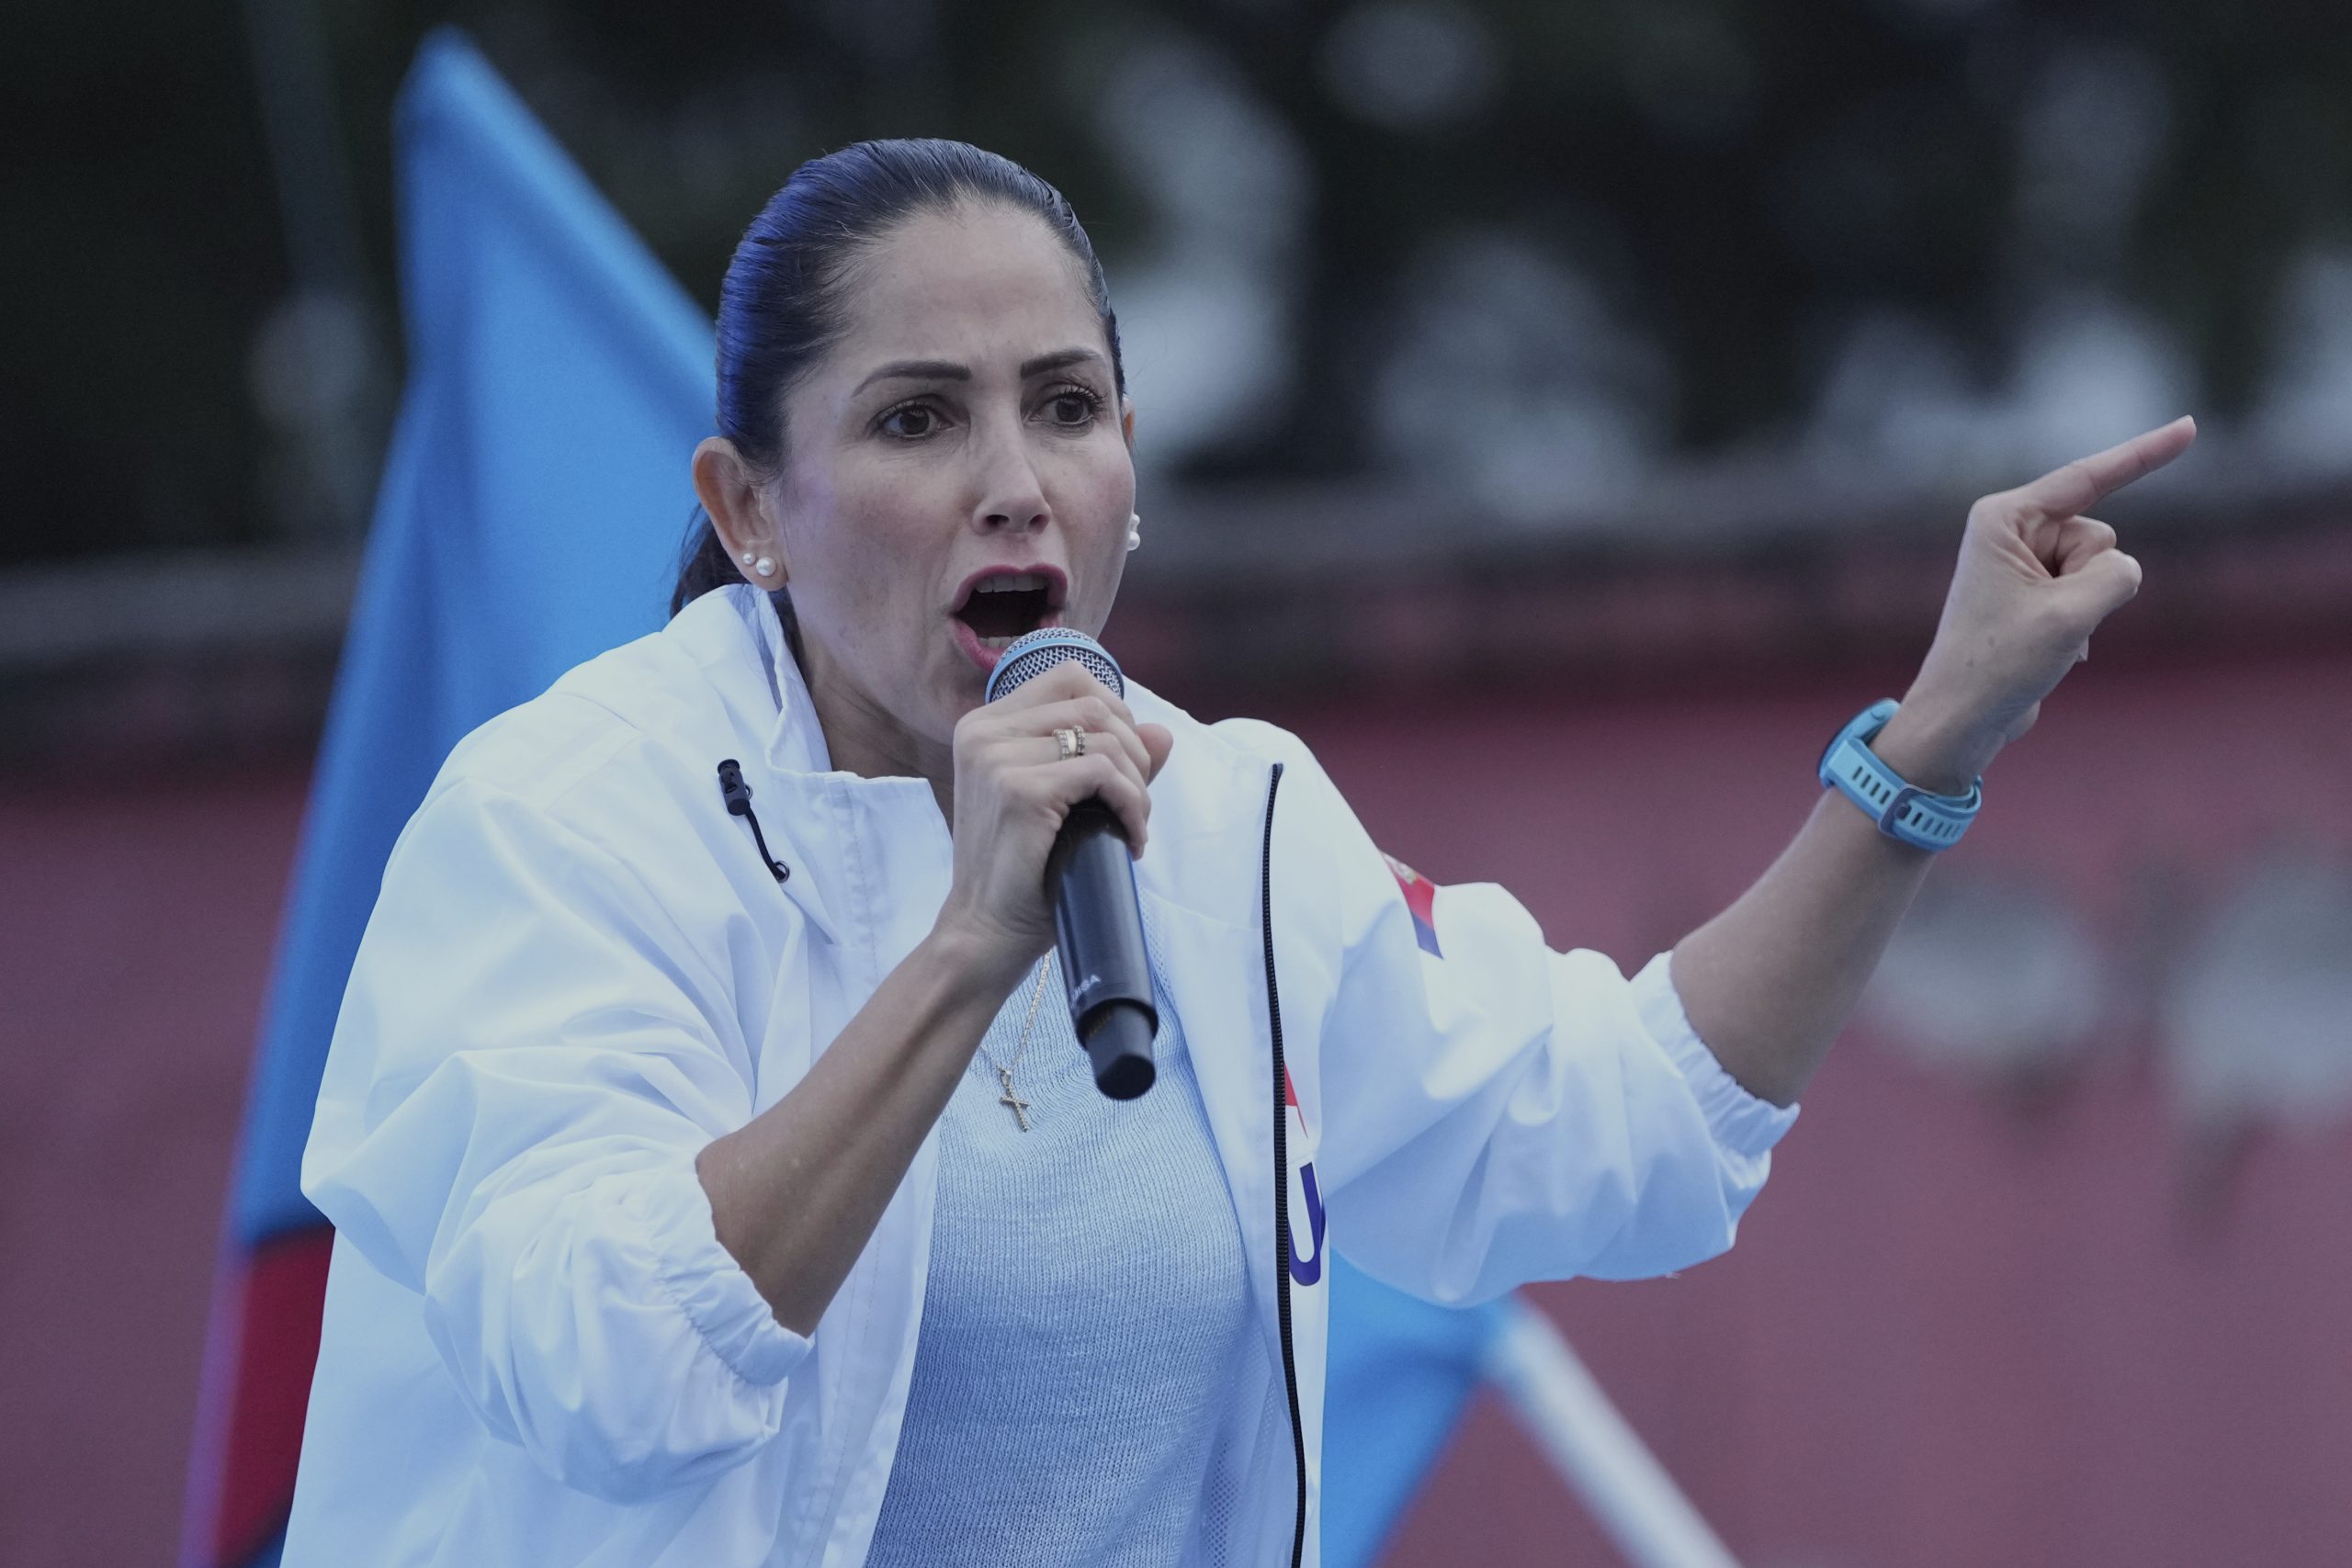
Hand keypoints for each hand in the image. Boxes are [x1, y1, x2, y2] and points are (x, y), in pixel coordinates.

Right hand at [932, 662, 1175, 981]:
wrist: (986, 932)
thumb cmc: (1023, 872)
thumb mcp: (1062, 803)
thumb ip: (1107, 761)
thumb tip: (1162, 732)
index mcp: (983, 726)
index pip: (1068, 678)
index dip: (1114, 711)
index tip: (1125, 764)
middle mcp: (983, 732)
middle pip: (1093, 704)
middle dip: (1134, 752)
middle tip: (1135, 803)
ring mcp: (997, 758)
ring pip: (1105, 738)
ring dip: (1138, 784)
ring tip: (1133, 825)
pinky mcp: (1019, 790)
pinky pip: (1105, 774)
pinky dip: (1133, 805)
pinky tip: (1131, 838)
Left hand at [1880, 417, 2195, 793]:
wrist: (1961, 719)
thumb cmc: (2001, 663)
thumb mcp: (2072, 612)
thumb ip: (2118, 573)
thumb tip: (2119, 571)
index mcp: (2003, 518)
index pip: (2088, 477)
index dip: (2144, 453)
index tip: (2191, 426)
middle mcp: (2009, 531)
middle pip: (2099, 536)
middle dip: (2091, 579)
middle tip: (2045, 619)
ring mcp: (2023, 563)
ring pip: (2102, 569)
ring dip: (2087, 608)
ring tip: (2039, 637)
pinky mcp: (2035, 594)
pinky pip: (2091, 595)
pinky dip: (2081, 625)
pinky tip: (2045, 652)